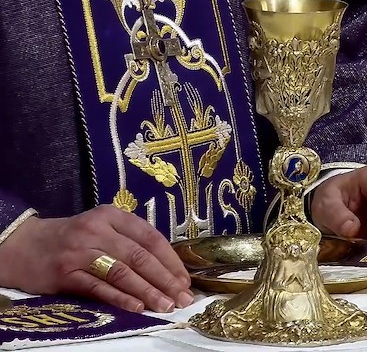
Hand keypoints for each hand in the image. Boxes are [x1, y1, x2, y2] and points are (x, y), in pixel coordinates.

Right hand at [0, 205, 192, 312]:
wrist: (26, 245)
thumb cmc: (74, 237)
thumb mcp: (102, 226)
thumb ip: (130, 239)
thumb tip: (166, 267)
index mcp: (112, 215)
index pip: (150, 236)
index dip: (170, 259)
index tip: (185, 278)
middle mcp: (98, 229)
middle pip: (139, 255)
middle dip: (165, 278)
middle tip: (183, 297)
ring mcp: (81, 251)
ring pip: (122, 272)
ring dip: (148, 291)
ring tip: (166, 305)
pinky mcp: (66, 274)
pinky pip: (98, 287)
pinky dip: (120, 298)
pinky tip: (138, 307)